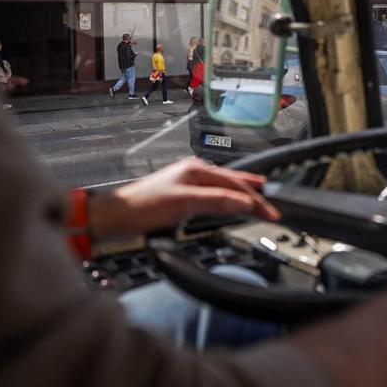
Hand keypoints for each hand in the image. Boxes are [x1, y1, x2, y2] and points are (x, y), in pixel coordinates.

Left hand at [88, 157, 279, 237]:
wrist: (114, 216)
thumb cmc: (142, 207)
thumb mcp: (183, 203)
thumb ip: (215, 202)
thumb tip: (244, 202)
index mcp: (196, 170)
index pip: (235, 184)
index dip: (255, 198)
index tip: (271, 211)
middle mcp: (194, 172)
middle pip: (232, 181)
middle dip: (254, 192)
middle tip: (272, 204)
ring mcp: (187, 182)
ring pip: (223, 186)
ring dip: (242, 194)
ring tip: (257, 199)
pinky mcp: (182, 195)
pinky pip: (213, 194)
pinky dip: (228, 199)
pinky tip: (229, 204)